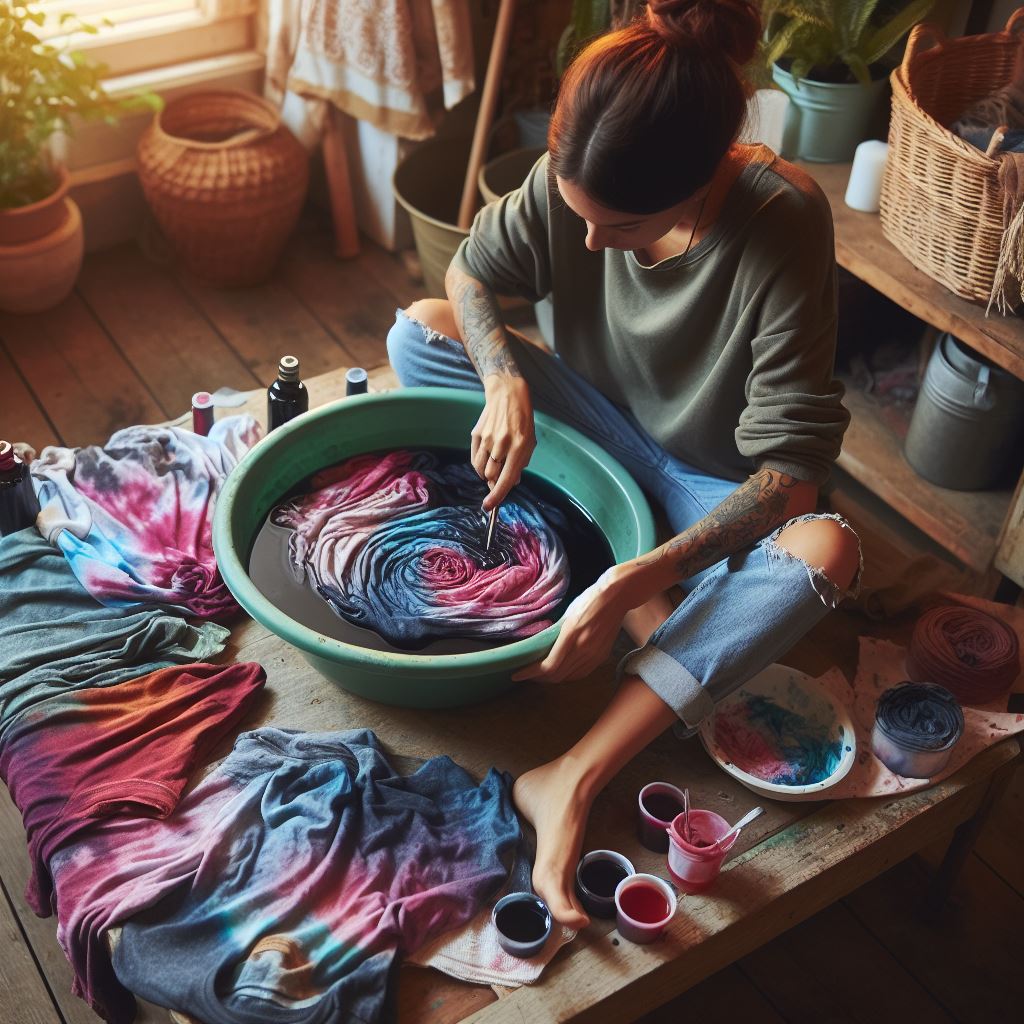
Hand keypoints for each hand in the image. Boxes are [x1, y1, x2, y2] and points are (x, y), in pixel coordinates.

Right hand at [471, 376, 535, 510]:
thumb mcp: (529, 443)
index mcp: (519, 447)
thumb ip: (521, 464)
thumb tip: (511, 483)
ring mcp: (487, 439)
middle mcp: (502, 444)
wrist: (507, 395)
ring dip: (486, 473)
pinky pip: (474, 458)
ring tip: (494, 464)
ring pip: (481, 469)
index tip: (489, 506)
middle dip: (494, 482)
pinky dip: (479, 464)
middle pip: (491, 476)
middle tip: (498, 478)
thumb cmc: (522, 421)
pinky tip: (486, 458)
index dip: (497, 495)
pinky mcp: (476, 434)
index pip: (506, 478)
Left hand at [512, 568, 631, 682]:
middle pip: (557, 675)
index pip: (548, 666)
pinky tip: (562, 671)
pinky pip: (581, 673)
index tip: (517, 674)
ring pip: (569, 677)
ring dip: (553, 678)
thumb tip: (543, 647)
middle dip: (539, 678)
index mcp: (571, 635)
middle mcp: (583, 649)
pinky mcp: (602, 656)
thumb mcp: (567, 614)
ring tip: (541, 674)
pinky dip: (568, 675)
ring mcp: (594, 655)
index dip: (531, 674)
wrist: (617, 596)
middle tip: (527, 674)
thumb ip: (557, 633)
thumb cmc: (589, 600)